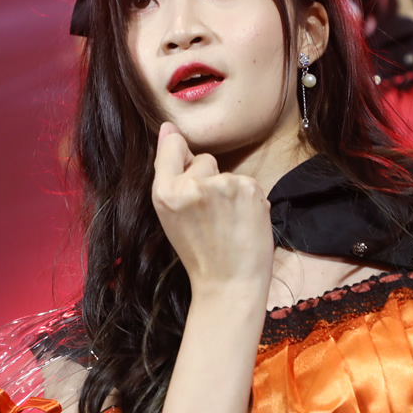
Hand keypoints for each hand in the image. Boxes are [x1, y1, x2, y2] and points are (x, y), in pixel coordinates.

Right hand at [151, 123, 273, 306]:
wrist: (230, 284)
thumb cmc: (200, 253)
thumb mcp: (170, 215)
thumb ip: (169, 173)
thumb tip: (168, 128)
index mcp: (164, 193)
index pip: (172, 146)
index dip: (180, 154)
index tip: (185, 165)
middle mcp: (191, 186)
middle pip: (203, 159)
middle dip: (207, 179)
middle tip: (209, 216)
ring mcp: (222, 186)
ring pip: (226, 172)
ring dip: (229, 191)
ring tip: (227, 223)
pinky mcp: (248, 188)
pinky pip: (246, 182)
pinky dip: (247, 199)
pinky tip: (243, 221)